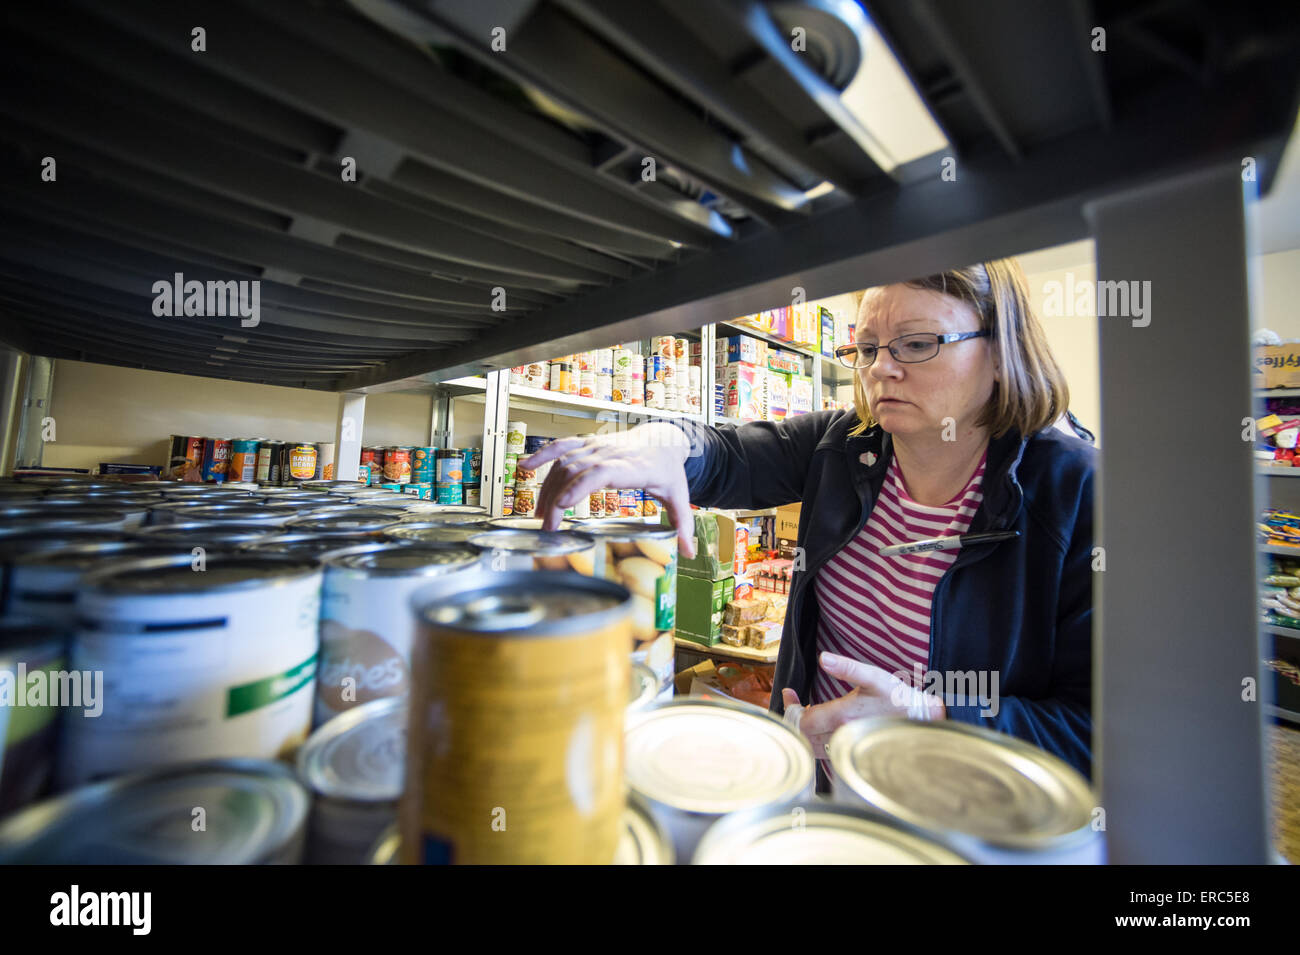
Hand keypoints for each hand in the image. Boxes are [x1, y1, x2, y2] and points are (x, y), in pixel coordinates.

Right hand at [519, 423, 696, 557]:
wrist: (664, 439)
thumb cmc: (669, 469)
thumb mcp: (680, 496)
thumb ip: (684, 524)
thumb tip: (690, 552)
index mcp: (634, 467)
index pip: (602, 472)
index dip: (580, 486)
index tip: (563, 504)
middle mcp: (611, 454)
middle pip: (577, 471)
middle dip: (557, 499)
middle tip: (548, 528)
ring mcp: (597, 447)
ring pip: (565, 462)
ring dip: (548, 488)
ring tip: (539, 516)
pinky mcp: (588, 444)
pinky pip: (561, 446)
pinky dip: (542, 456)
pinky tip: (524, 468)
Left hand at [781, 652, 944, 757]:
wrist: (920, 720)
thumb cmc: (897, 697)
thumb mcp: (873, 677)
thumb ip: (847, 667)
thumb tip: (824, 658)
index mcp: (842, 717)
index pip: (802, 721)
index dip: (790, 707)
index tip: (789, 693)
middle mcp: (841, 735)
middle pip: (803, 735)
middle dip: (793, 717)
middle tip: (793, 700)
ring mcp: (847, 746)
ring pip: (812, 746)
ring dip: (802, 729)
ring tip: (803, 710)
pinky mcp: (853, 751)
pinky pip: (825, 752)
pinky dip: (814, 739)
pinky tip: (818, 724)